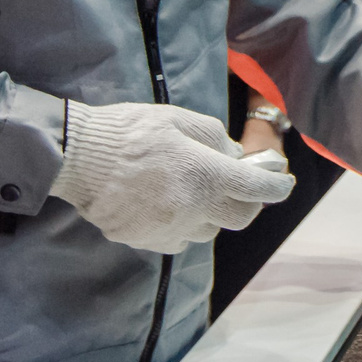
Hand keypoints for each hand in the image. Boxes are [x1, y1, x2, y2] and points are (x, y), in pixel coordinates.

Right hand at [52, 102, 296, 253]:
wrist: (77, 157)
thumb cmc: (129, 131)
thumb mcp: (178, 119)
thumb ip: (214, 138)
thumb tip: (234, 157)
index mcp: (204, 174)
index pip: (256, 189)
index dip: (276, 186)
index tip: (283, 183)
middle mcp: (192, 209)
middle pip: (239, 218)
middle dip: (246, 203)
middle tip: (239, 187)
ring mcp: (168, 230)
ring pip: (207, 230)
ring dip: (210, 214)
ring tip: (190, 190)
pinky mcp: (145, 242)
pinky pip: (177, 238)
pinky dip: (181, 224)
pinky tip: (165, 203)